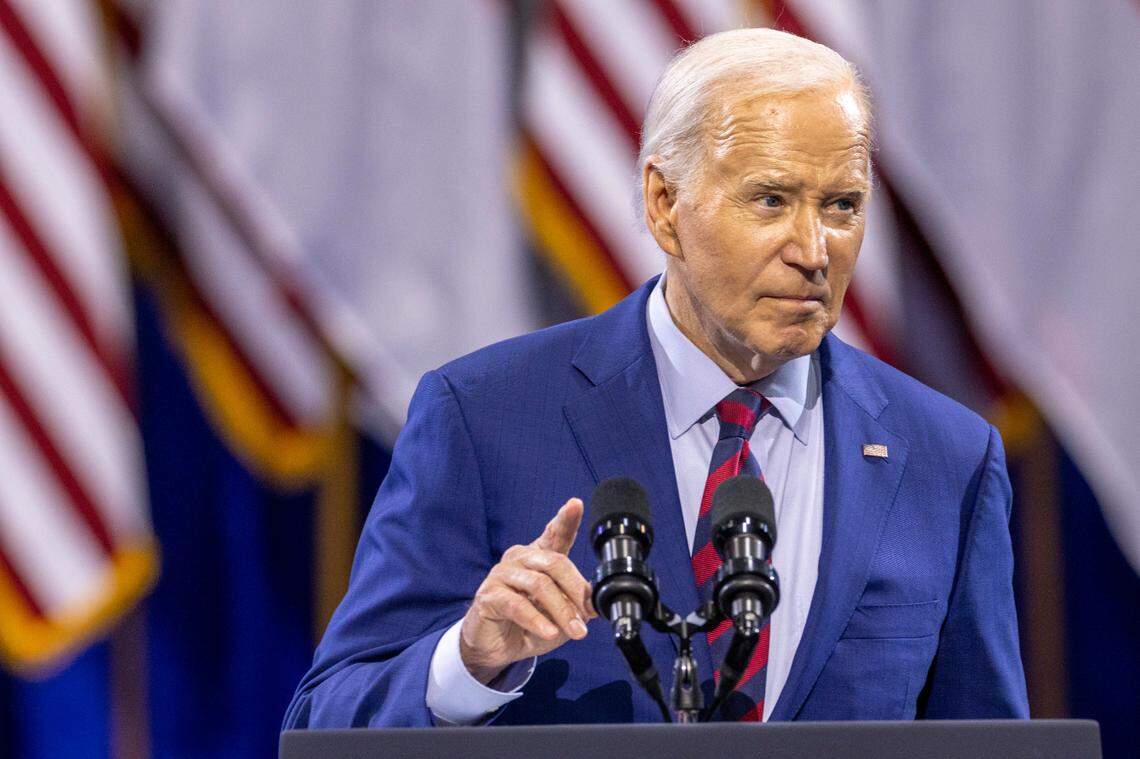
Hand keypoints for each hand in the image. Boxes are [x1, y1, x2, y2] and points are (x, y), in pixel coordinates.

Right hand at [459, 498, 596, 683]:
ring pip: (539, 584)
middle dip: (576, 590)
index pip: (554, 534)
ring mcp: (502, 574)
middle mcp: (519, 558)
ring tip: (575, 631)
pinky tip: (549, 632)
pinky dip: (537, 620)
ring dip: (562, 611)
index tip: (575, 504)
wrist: (495, 648)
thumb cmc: (529, 625)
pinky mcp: (488, 596)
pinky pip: (517, 605)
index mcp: (539, 557)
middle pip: (555, 563)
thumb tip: (596, 604)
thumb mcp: (559, 615)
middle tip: (588, 616)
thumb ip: (574, 604)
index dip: (565, 519)